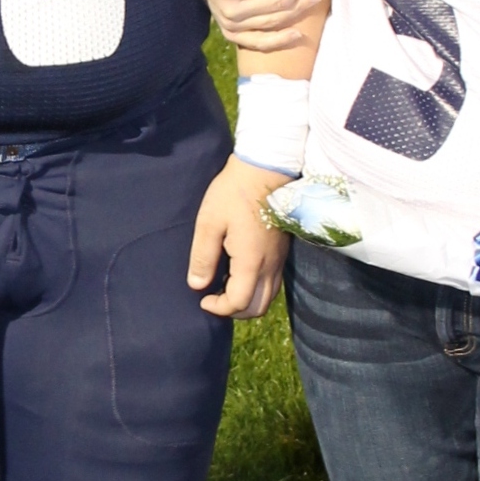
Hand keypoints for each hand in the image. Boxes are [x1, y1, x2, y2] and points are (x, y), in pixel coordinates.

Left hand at [187, 157, 290, 318]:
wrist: (264, 170)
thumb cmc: (233, 193)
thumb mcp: (209, 222)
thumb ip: (203, 256)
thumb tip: (197, 285)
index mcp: (251, 262)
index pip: (239, 303)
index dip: (218, 308)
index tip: (202, 298)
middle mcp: (270, 266)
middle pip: (258, 307)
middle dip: (234, 310)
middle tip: (214, 297)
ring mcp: (279, 259)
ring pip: (268, 296)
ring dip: (247, 300)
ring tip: (226, 286)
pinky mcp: (282, 251)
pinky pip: (273, 282)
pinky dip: (257, 288)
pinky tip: (239, 272)